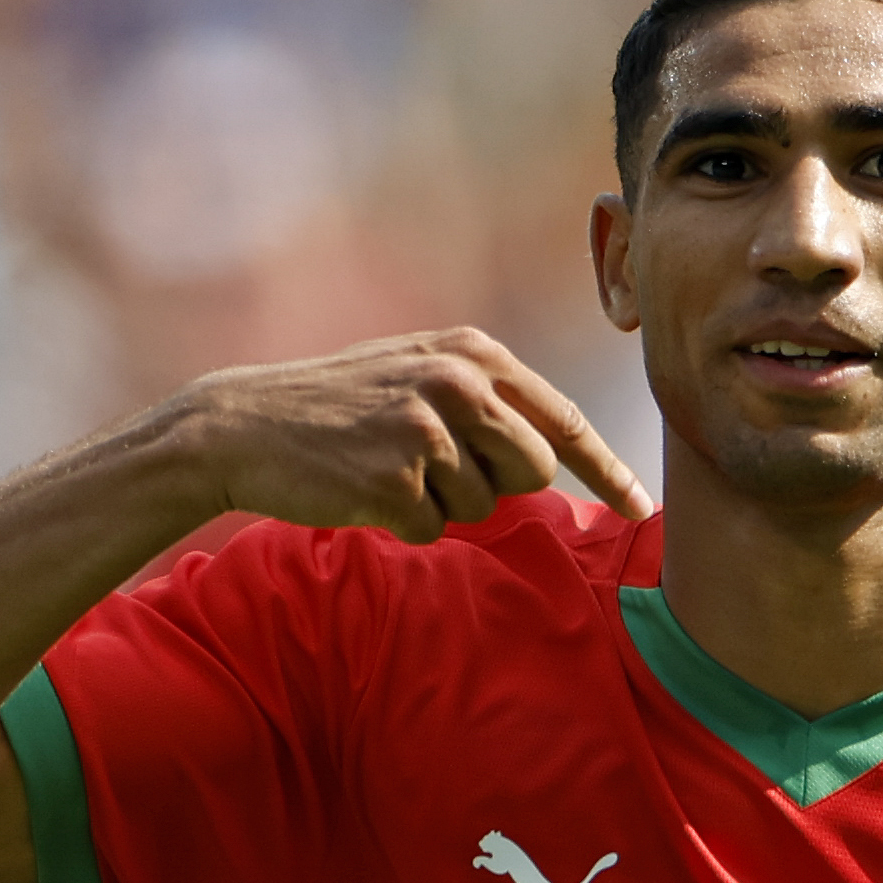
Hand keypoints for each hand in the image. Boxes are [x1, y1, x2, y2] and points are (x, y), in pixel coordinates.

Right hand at [202, 329, 654, 546]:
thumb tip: (554, 455)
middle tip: (435, 471)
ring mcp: (428, 430)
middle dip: (498, 487)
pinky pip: (433, 530)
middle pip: (533, 471)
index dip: (607, 469)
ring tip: (385, 468)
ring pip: (482, 506)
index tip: (640, 509)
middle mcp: (458, 383)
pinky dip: (403, 524)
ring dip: (440, 504)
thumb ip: (484, 398)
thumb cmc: (336, 407)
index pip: (562, 419)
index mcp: (472, 353)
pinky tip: (361, 489)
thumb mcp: (415, 371)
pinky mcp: (397, 478)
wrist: (242, 425)